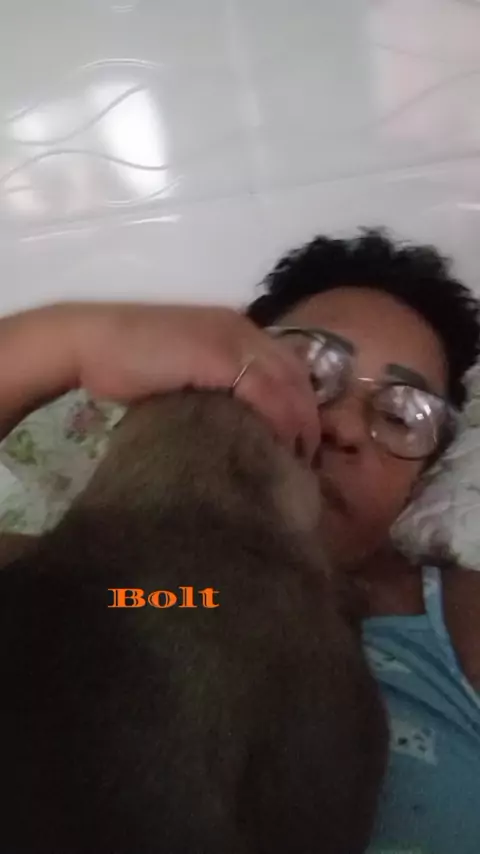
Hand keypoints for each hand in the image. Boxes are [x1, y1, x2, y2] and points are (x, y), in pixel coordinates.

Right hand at [73, 303, 320, 461]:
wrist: (92, 342)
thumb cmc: (127, 362)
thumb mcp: (182, 374)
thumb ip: (211, 389)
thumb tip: (232, 424)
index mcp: (235, 330)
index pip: (285, 366)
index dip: (299, 403)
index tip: (300, 439)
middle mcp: (241, 329)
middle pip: (295, 374)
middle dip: (308, 416)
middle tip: (308, 456)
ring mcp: (232, 339)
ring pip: (288, 382)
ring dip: (299, 422)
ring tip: (299, 459)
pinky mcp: (219, 354)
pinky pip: (265, 390)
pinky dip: (279, 418)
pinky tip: (281, 444)